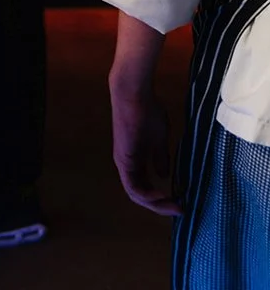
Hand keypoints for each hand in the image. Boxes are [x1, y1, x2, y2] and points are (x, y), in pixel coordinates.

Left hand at [108, 81, 181, 215]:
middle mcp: (127, 164)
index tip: (180, 202)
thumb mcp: (158, 138)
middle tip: (179, 209)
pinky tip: (161, 195)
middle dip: (160, 206)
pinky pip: (133, 185)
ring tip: (173, 206)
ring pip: (136, 193)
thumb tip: (163, 175)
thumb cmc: (147, 111)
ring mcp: (123, 162)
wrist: (135, 93)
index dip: (161, 198)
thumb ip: (160, 157)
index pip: (145, 187)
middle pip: (141, 194)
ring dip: (155, 204)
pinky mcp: (123, 158)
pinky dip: (147, 195)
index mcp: (134, 160)